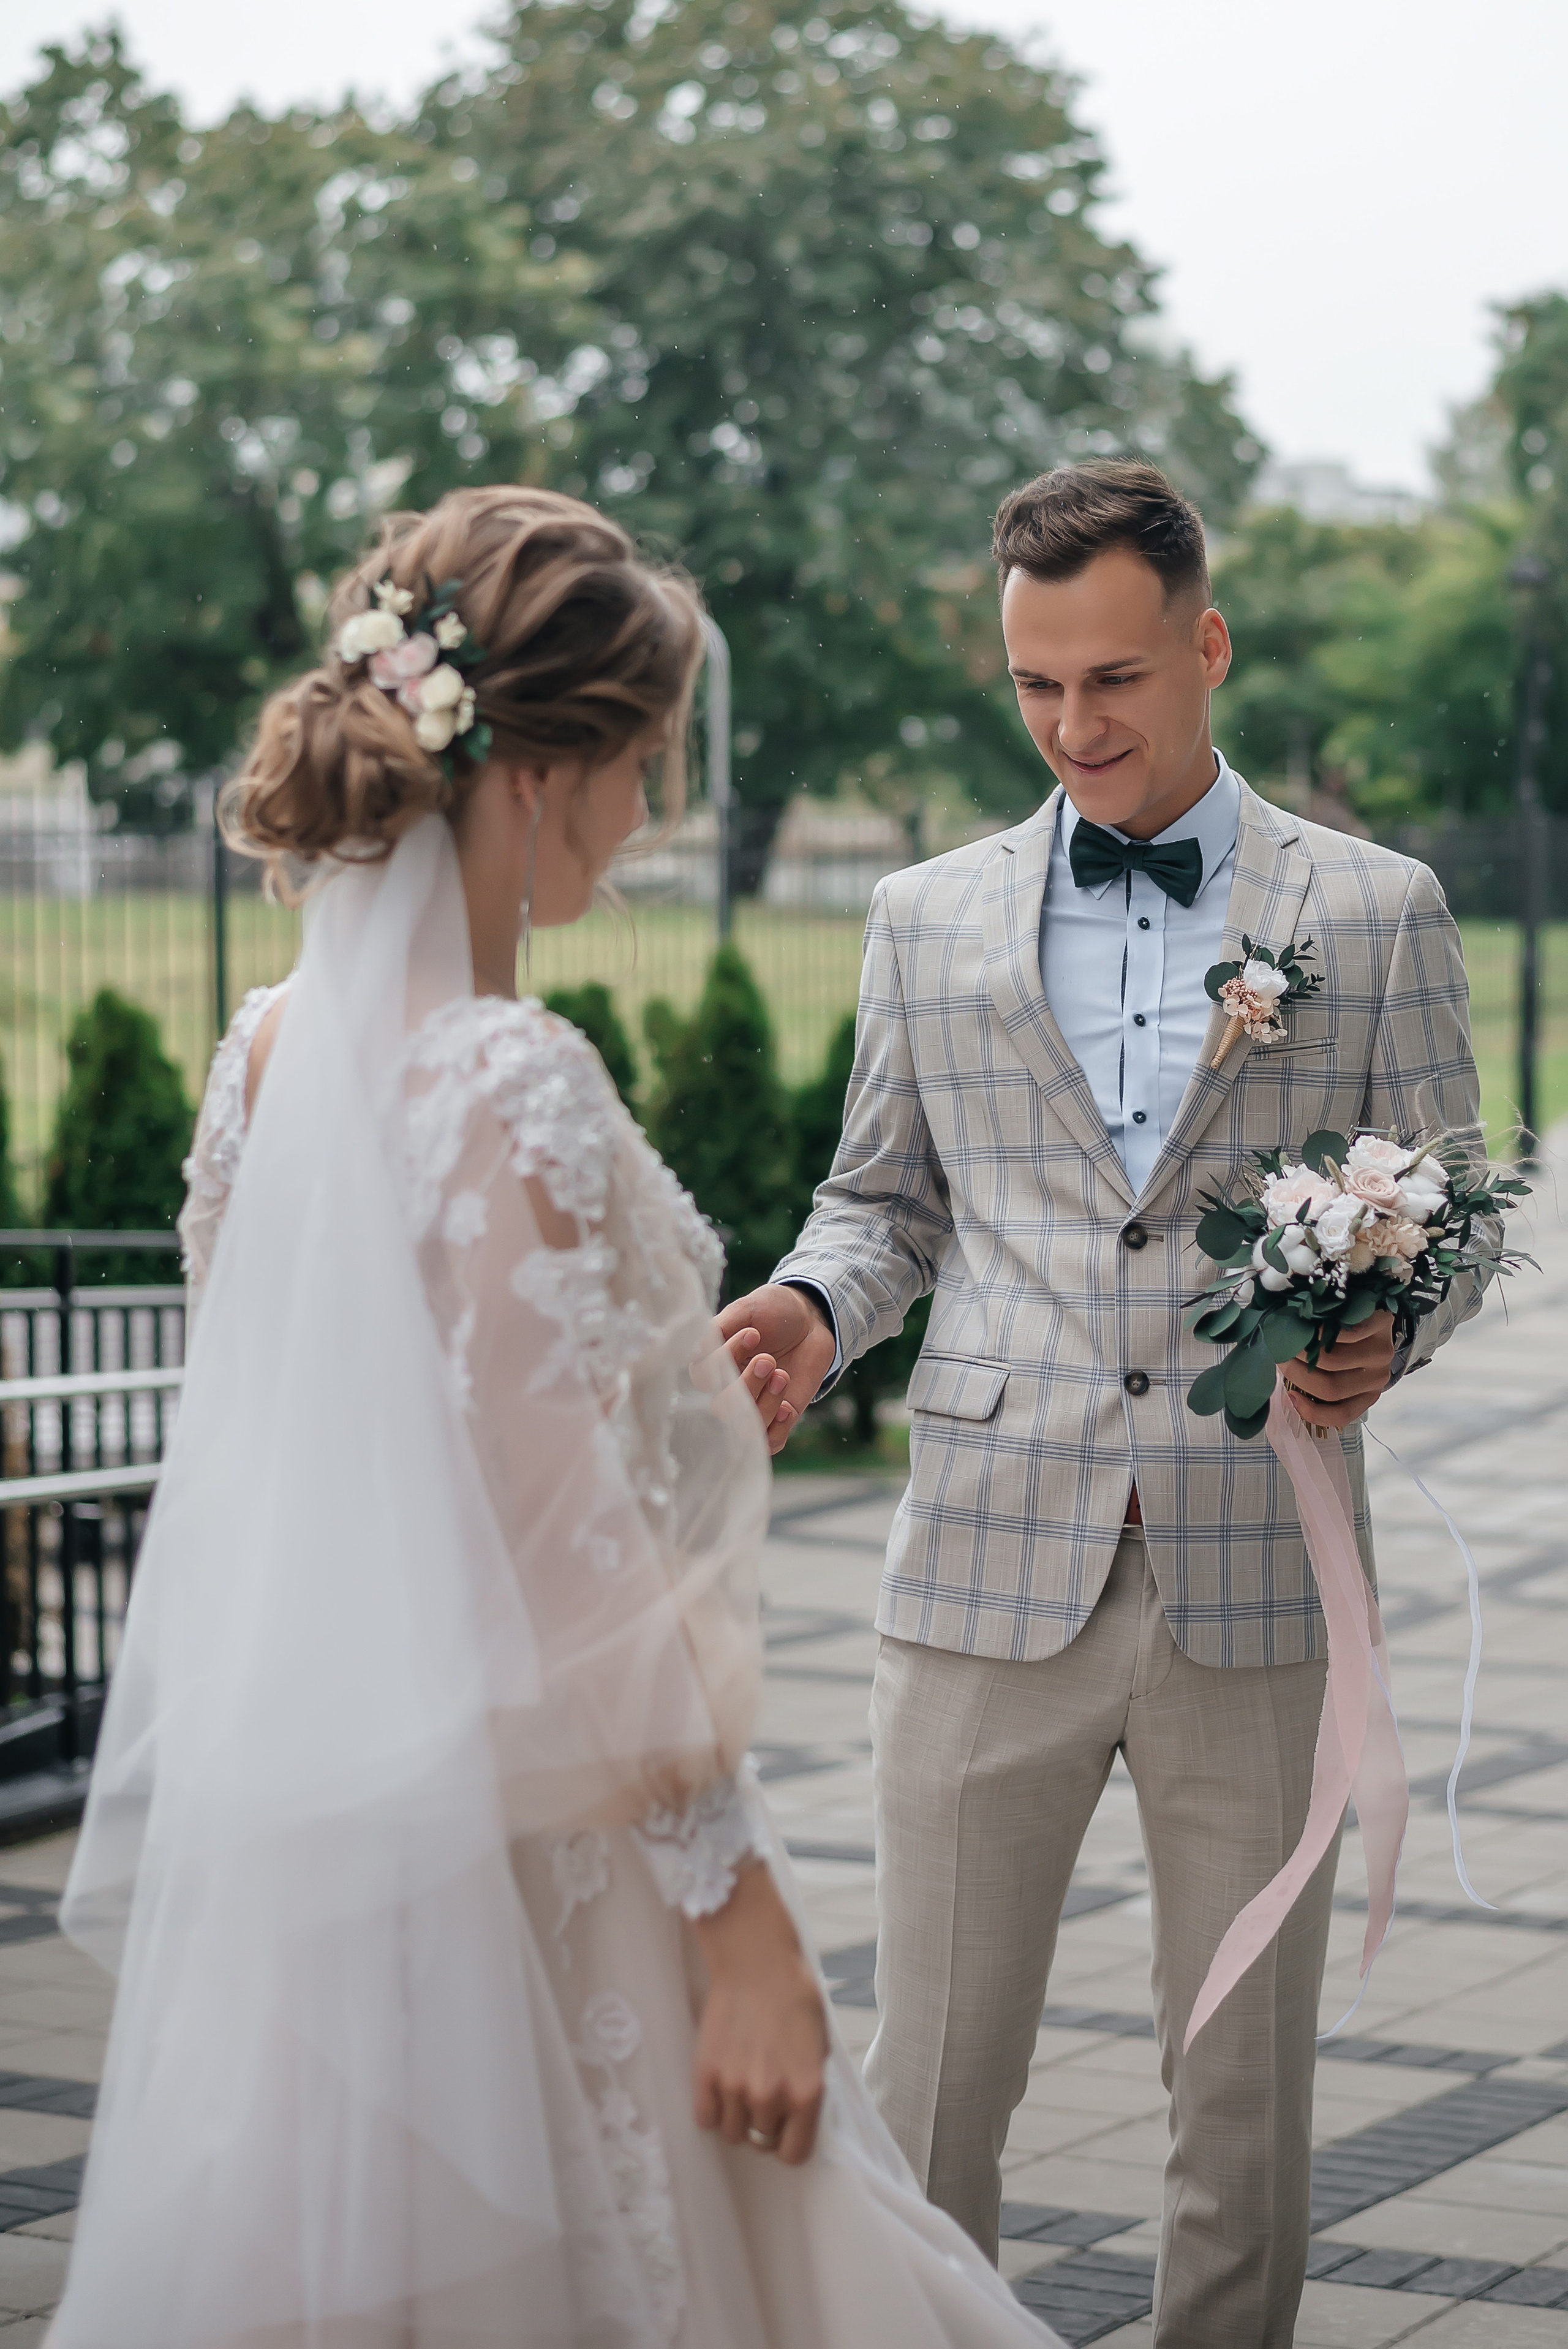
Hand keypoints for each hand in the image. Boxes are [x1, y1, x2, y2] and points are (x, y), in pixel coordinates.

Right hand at [691, 1863, 827, 2164]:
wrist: (757, 1962)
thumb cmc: (794, 1998)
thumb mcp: (819, 2047)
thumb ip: (808, 2088)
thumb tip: (796, 2117)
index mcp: (808, 2092)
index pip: (794, 2154)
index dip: (788, 2142)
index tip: (784, 2129)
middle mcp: (772, 2096)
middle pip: (761, 2141)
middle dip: (764, 2123)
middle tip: (762, 2093)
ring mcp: (736, 2087)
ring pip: (731, 2133)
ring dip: (736, 2117)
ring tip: (740, 2086)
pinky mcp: (706, 2074)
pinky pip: (705, 2118)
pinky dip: (712, 2109)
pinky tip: (720, 2087)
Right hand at [718, 1283, 837, 1455]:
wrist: (812, 1318)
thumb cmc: (774, 1310)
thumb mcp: (748, 1309)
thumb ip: (721, 1327)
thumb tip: (695, 1351)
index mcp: (715, 1363)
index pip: (703, 1377)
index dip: (723, 1360)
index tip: (753, 1333)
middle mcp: (730, 1388)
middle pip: (722, 1407)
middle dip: (746, 1385)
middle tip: (768, 1358)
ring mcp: (755, 1404)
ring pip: (746, 1428)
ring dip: (765, 1404)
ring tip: (783, 1375)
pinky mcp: (781, 1415)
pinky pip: (771, 1442)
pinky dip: (778, 1427)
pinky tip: (788, 1406)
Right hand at [1286, 1310, 1396, 1429]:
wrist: (1371, 1307)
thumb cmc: (1346, 1341)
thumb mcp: (1334, 1368)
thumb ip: (1316, 1381)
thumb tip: (1287, 1395)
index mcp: (1366, 1393)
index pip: (1341, 1414)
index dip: (1311, 1412)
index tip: (1289, 1397)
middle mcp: (1377, 1377)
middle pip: (1330, 1388)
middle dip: (1296, 1373)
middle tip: (1279, 1356)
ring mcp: (1382, 1352)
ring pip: (1334, 1361)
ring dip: (1303, 1350)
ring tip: (1288, 1339)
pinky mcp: (1382, 1325)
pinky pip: (1346, 1333)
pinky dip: (1320, 1329)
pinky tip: (1308, 1324)